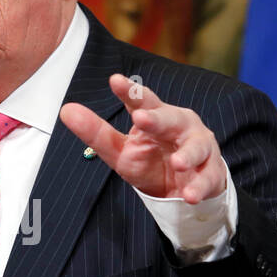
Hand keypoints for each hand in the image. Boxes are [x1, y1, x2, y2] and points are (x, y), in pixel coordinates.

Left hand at [60, 74, 226, 204]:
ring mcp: (199, 148)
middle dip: (158, 118)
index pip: (141, 100)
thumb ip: (96, 132)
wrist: (184, 189)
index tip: (114, 80)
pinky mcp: (211, 172)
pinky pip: (207, 178)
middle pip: (170, 118)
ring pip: (196, 146)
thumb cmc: (151, 161)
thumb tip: (66, 110)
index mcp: (156, 116)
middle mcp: (180, 126)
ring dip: (188, 154)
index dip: (130, 91)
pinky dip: (200, 186)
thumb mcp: (121, 150)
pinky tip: (190, 195)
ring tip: (178, 162)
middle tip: (142, 118)